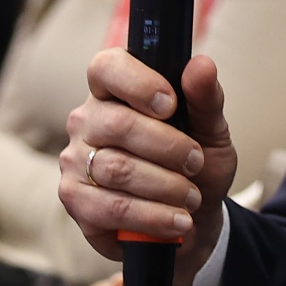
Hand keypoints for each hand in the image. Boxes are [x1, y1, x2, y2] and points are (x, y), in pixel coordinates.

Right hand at [60, 49, 236, 285]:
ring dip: (165, 186)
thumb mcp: (210, 130)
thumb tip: (202, 65)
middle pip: (118, 124)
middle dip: (168, 147)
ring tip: (192, 197)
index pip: (107, 68)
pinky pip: (112, 207)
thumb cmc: (195, 165)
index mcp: (114, 90)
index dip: (138, 83)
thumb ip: (205, 98)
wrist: (192, 219)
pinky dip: (153, 215)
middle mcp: (87, 120)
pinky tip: (177, 220)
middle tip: (197, 163)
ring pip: (117, 168)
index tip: (171, 105)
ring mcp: (75, 160)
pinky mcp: (75, 200)